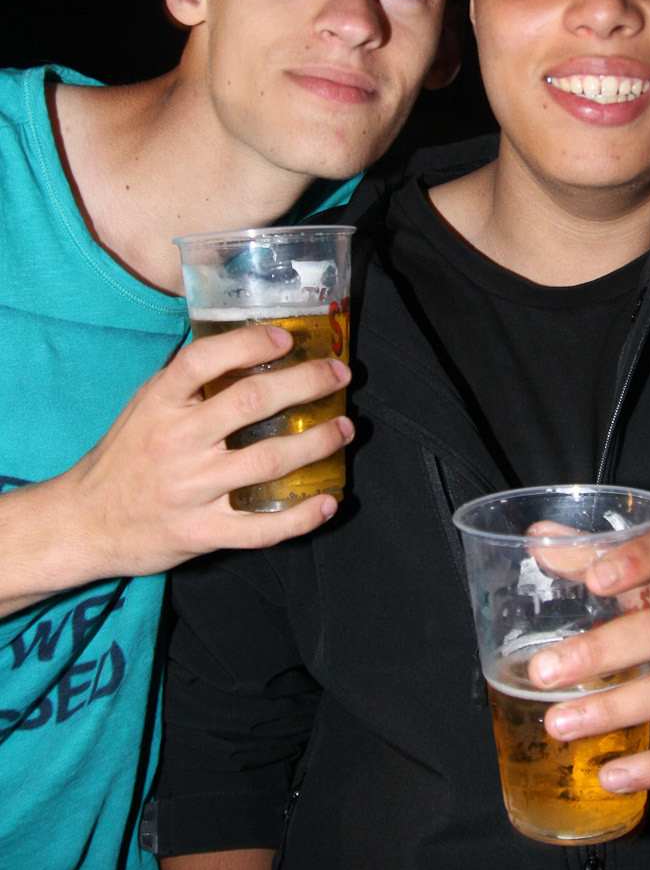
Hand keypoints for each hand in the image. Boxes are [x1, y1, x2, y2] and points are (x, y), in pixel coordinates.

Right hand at [55, 325, 350, 580]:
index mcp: (159, 404)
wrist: (85, 522)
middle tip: (338, 375)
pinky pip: (260, 527)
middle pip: (251, 402)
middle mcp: (177, 442)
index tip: (287, 336)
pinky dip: (301, 517)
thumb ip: (188, 386)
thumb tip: (248, 349)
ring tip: (344, 429)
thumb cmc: (124, 458)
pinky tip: (329, 501)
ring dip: (317, 443)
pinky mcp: (201, 532)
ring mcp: (191, 490)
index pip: (203, 360)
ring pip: (268, 461)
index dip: (248, 343)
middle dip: (306, 383)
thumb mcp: (145, 409)